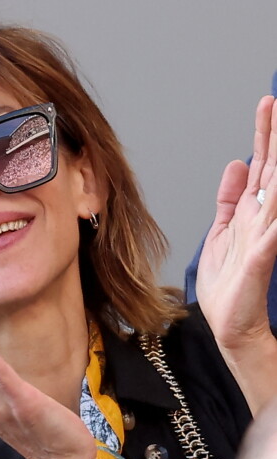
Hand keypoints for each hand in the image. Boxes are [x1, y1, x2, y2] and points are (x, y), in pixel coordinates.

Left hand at [197, 96, 276, 348]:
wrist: (230, 321)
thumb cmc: (228, 282)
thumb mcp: (222, 231)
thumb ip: (230, 199)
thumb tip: (237, 162)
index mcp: (251, 212)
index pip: (262, 166)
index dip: (264, 135)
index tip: (268, 105)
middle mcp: (262, 218)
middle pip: (272, 169)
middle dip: (274, 137)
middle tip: (274, 102)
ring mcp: (265, 235)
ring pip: (276, 192)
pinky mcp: (261, 257)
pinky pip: (271, 232)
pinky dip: (274, 215)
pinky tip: (275, 192)